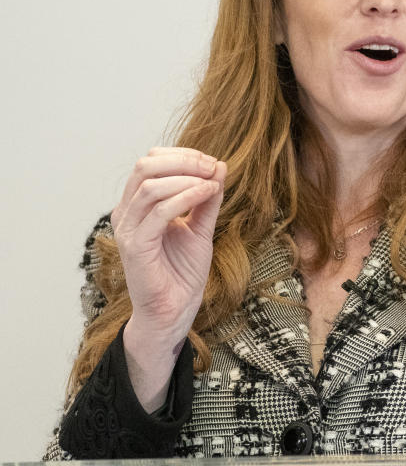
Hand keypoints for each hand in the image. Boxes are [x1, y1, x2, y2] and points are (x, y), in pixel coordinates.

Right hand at [111, 148, 225, 410]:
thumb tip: (219, 166)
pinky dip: (187, 197)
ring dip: (188, 177)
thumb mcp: (201, 227)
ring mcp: (128, 229)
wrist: (174, 310)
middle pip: (146, 166)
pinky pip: (159, 211)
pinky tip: (208, 194)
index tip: (213, 162)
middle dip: (184, 160)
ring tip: (213, 182)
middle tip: (213, 167)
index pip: (151, 162)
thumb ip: (207, 198)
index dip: (183, 155)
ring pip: (151, 185)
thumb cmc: (183, 271)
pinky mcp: (135, 246)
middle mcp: (127, 213)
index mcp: (137, 205)